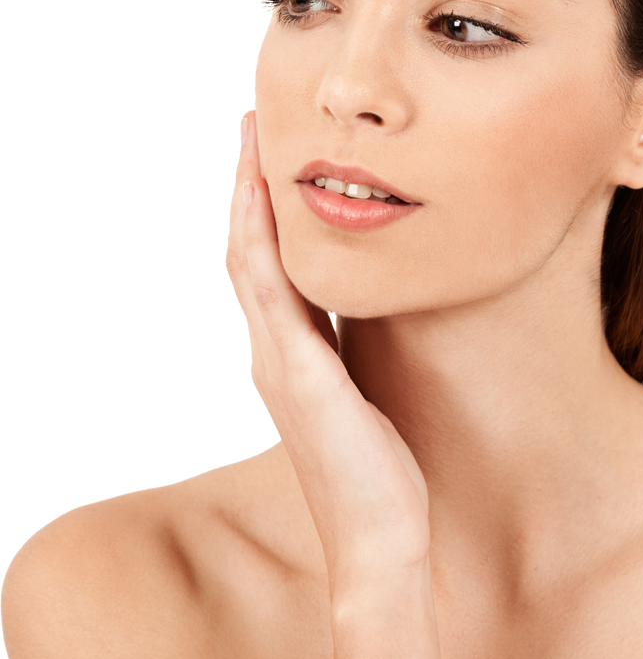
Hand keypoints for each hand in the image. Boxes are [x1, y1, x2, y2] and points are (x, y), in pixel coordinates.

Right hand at [225, 110, 432, 586]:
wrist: (380, 536)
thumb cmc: (381, 468)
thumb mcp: (367, 388)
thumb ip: (356, 347)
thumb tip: (376, 300)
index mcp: (294, 349)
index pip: (267, 262)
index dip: (261, 205)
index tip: (264, 152)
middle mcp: (276, 348)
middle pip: (247, 247)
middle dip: (244, 182)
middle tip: (245, 122)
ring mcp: (280, 359)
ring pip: (249, 258)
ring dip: (245, 194)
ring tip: (246, 138)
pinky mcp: (298, 373)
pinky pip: (272, 292)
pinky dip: (260, 240)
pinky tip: (260, 197)